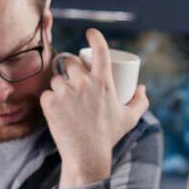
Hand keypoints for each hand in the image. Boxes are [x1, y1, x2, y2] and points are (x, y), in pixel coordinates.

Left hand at [40, 28, 148, 186]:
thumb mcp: (129, 119)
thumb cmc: (109, 137)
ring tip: (65, 100)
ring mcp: (65, 92)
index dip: (95, 36)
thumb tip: (141, 88)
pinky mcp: (50, 103)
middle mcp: (84, 83)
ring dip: (59, 86)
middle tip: (73, 83)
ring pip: (57, 79)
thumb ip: (140, 102)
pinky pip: (46, 94)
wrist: (87, 156)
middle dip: (71, 69)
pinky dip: (50, 100)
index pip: (100, 50)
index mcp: (104, 82)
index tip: (90, 33)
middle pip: (71, 63)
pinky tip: (55, 109)